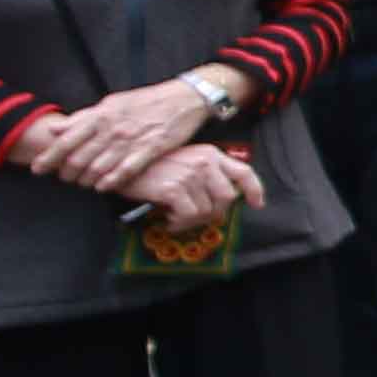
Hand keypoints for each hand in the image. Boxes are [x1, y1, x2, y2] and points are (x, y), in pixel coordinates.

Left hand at [35, 77, 217, 188]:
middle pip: (79, 158)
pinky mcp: (150, 149)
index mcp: (100, 115)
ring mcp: (131, 139)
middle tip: (65, 179)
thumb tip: (55, 129)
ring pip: (99, 167)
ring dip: (86, 180)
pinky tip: (104, 187)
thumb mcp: (111, 103)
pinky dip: (111, 181)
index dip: (49, 157)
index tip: (38, 169)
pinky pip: (125, 170)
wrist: (183, 98)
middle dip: (67, 173)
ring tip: (83, 184)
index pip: (66, 140)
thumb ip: (82, 118)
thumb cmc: (145, 101)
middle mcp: (112, 128)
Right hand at [116, 139, 262, 222]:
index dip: (254, 190)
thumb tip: (221, 203)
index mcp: (210, 154)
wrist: (120, 165)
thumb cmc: (152, 167)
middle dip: (214, 213)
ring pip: (206, 211)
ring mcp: (190, 174)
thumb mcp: (184, 163)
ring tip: (175, 217)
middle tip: (196, 218)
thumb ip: (205, 176)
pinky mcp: (174, 188)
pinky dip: (179, 223)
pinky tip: (167, 218)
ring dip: (192, 221)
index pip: (244, 172)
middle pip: (226, 198)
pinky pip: (188, 216)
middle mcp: (204, 162)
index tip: (256, 204)